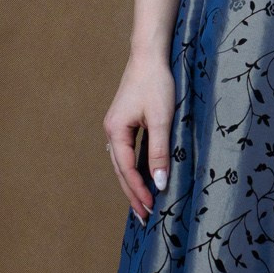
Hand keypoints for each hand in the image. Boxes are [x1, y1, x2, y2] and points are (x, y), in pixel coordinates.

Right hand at [104, 49, 175, 221]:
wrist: (149, 56)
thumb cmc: (156, 84)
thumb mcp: (161, 119)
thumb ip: (159, 152)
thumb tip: (160, 182)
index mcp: (116, 131)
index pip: (127, 169)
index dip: (139, 189)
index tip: (152, 206)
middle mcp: (112, 131)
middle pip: (120, 170)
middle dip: (132, 193)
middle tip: (144, 216)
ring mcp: (117, 126)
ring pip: (122, 162)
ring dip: (132, 183)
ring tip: (143, 203)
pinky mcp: (125, 122)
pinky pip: (127, 152)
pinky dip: (134, 168)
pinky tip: (142, 177)